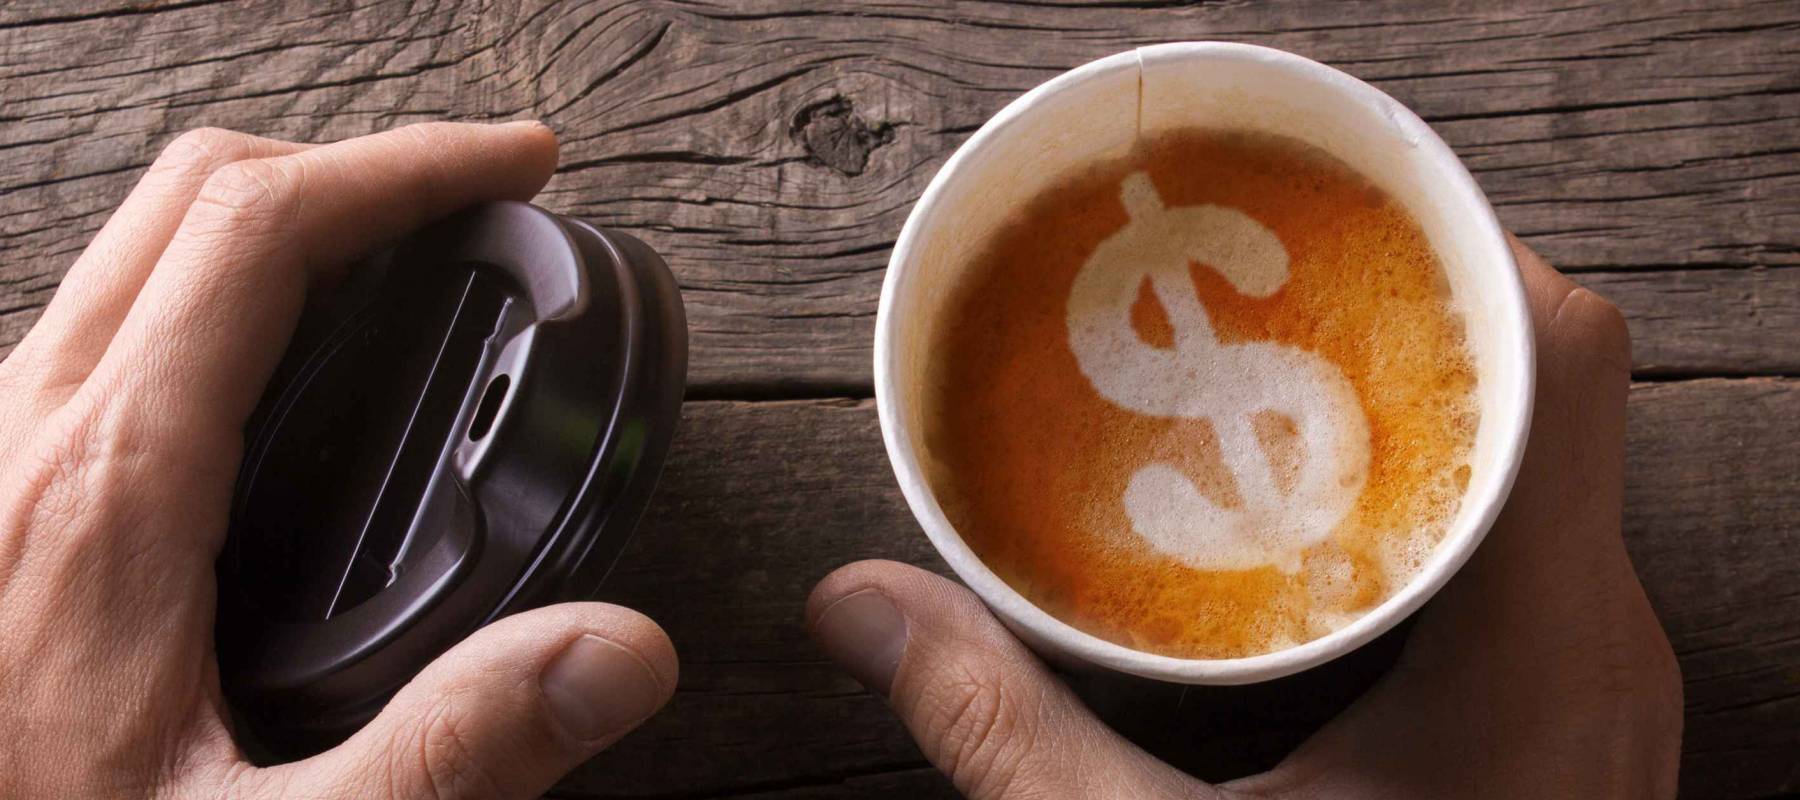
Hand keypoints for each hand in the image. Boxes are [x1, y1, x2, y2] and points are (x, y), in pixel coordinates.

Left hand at [0, 123, 677, 798]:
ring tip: (408, 259)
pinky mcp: (0, 488)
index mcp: (109, 490)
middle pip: (192, 190)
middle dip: (358, 162)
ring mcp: (2, 451)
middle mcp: (29, 436)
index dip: (410, 168)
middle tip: (480, 194)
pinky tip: (297, 368)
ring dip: (284, 215)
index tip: (514, 166)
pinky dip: (225, 287)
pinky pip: (114, 319)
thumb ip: (450, 749)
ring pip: (143, 245)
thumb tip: (612, 652)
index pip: (261, 229)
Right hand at [809, 238, 1682, 798]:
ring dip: (1433, 396)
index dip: (1460, 255)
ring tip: (1286, 364)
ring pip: (1555, 463)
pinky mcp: (1578, 711)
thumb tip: (855, 603)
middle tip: (1263, 287)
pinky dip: (1447, 485)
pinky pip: (1541, 539)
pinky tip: (1333, 503)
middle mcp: (1601, 645)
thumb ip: (1005, 730)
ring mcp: (1603, 680)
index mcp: (1535, 651)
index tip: (1327, 227)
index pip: (1561, 366)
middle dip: (1414, 313)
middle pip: (1558, 388)